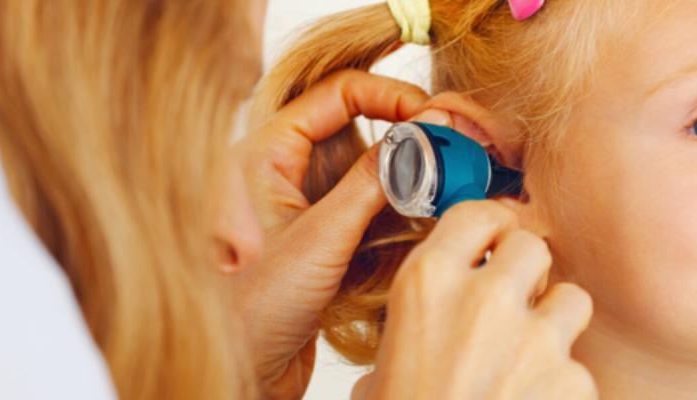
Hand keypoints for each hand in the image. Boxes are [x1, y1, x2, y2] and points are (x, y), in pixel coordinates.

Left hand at [230, 70, 428, 398]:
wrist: (243, 369)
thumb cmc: (252, 310)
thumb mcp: (319, 239)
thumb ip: (371, 184)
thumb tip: (419, 138)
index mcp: (266, 154)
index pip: (337, 93)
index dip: (389, 94)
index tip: (430, 114)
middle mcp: (287, 172)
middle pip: (360, 127)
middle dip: (409, 132)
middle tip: (453, 143)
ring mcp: (307, 205)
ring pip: (371, 169)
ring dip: (412, 173)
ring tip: (452, 179)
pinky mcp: (325, 238)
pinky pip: (372, 207)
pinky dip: (404, 207)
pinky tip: (432, 215)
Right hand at [352, 200, 597, 399]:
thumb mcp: (381, 374)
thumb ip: (409, 337)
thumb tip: (410, 345)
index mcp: (427, 286)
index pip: (478, 214)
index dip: (492, 226)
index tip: (495, 240)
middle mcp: (484, 299)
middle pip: (532, 246)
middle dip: (529, 272)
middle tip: (517, 301)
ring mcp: (533, 339)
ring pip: (572, 300)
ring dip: (556, 325)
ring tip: (530, 361)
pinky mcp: (570, 381)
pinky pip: (579, 370)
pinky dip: (562, 391)